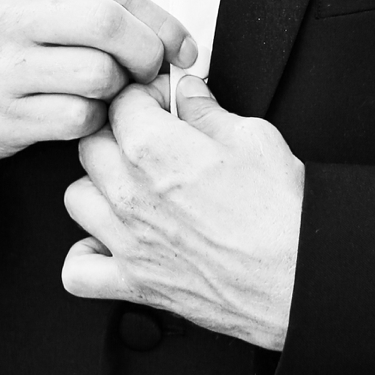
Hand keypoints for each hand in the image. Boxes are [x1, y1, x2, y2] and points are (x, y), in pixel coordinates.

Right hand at [0, 0, 196, 165]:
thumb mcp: (25, 3)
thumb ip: (88, 6)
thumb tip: (170, 36)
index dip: (161, 22)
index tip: (179, 47)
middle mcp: (12, 16)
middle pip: (110, 25)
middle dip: (147, 54)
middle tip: (150, 72)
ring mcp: (5, 67)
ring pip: (99, 74)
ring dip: (119, 92)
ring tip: (108, 94)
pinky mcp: (4, 116)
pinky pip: (78, 118)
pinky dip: (93, 122)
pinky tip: (81, 116)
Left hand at [61, 76, 304, 350]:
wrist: (298, 274)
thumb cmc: (282, 210)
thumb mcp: (253, 136)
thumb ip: (208, 109)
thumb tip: (188, 92)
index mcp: (155, 148)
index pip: (121, 99)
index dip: (145, 92)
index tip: (163, 100)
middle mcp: (131, 193)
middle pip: (91, 143)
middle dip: (118, 132)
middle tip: (151, 137)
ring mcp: (128, 240)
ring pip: (76, 197)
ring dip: (98, 187)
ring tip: (130, 185)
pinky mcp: (135, 283)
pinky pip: (77, 270)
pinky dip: (86, 255)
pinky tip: (110, 240)